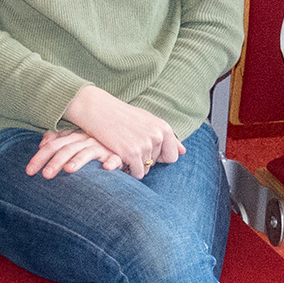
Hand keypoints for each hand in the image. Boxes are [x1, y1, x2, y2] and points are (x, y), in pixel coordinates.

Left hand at [23, 128, 120, 177]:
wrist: (121, 138)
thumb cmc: (93, 143)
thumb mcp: (75, 140)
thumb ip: (58, 141)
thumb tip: (42, 143)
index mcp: (72, 137)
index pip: (52, 146)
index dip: (39, 157)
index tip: (28, 171)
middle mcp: (85, 140)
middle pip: (66, 149)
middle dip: (55, 162)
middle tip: (45, 175)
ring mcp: (100, 146)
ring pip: (87, 152)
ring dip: (78, 160)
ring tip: (68, 170)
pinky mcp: (116, 154)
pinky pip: (115, 157)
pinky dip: (112, 162)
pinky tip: (106, 168)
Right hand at [56, 86, 182, 178]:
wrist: (98, 109)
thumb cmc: (122, 116)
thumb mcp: (147, 121)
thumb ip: (165, 136)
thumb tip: (184, 152)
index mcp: (164, 128)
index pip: (172, 157)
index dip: (158, 157)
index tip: (144, 149)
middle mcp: (158, 136)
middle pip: (155, 164)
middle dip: (142, 160)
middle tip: (128, 146)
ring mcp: (145, 145)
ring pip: (145, 169)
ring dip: (133, 165)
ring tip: (122, 149)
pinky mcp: (132, 153)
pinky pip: (136, 173)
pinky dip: (128, 170)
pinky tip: (119, 158)